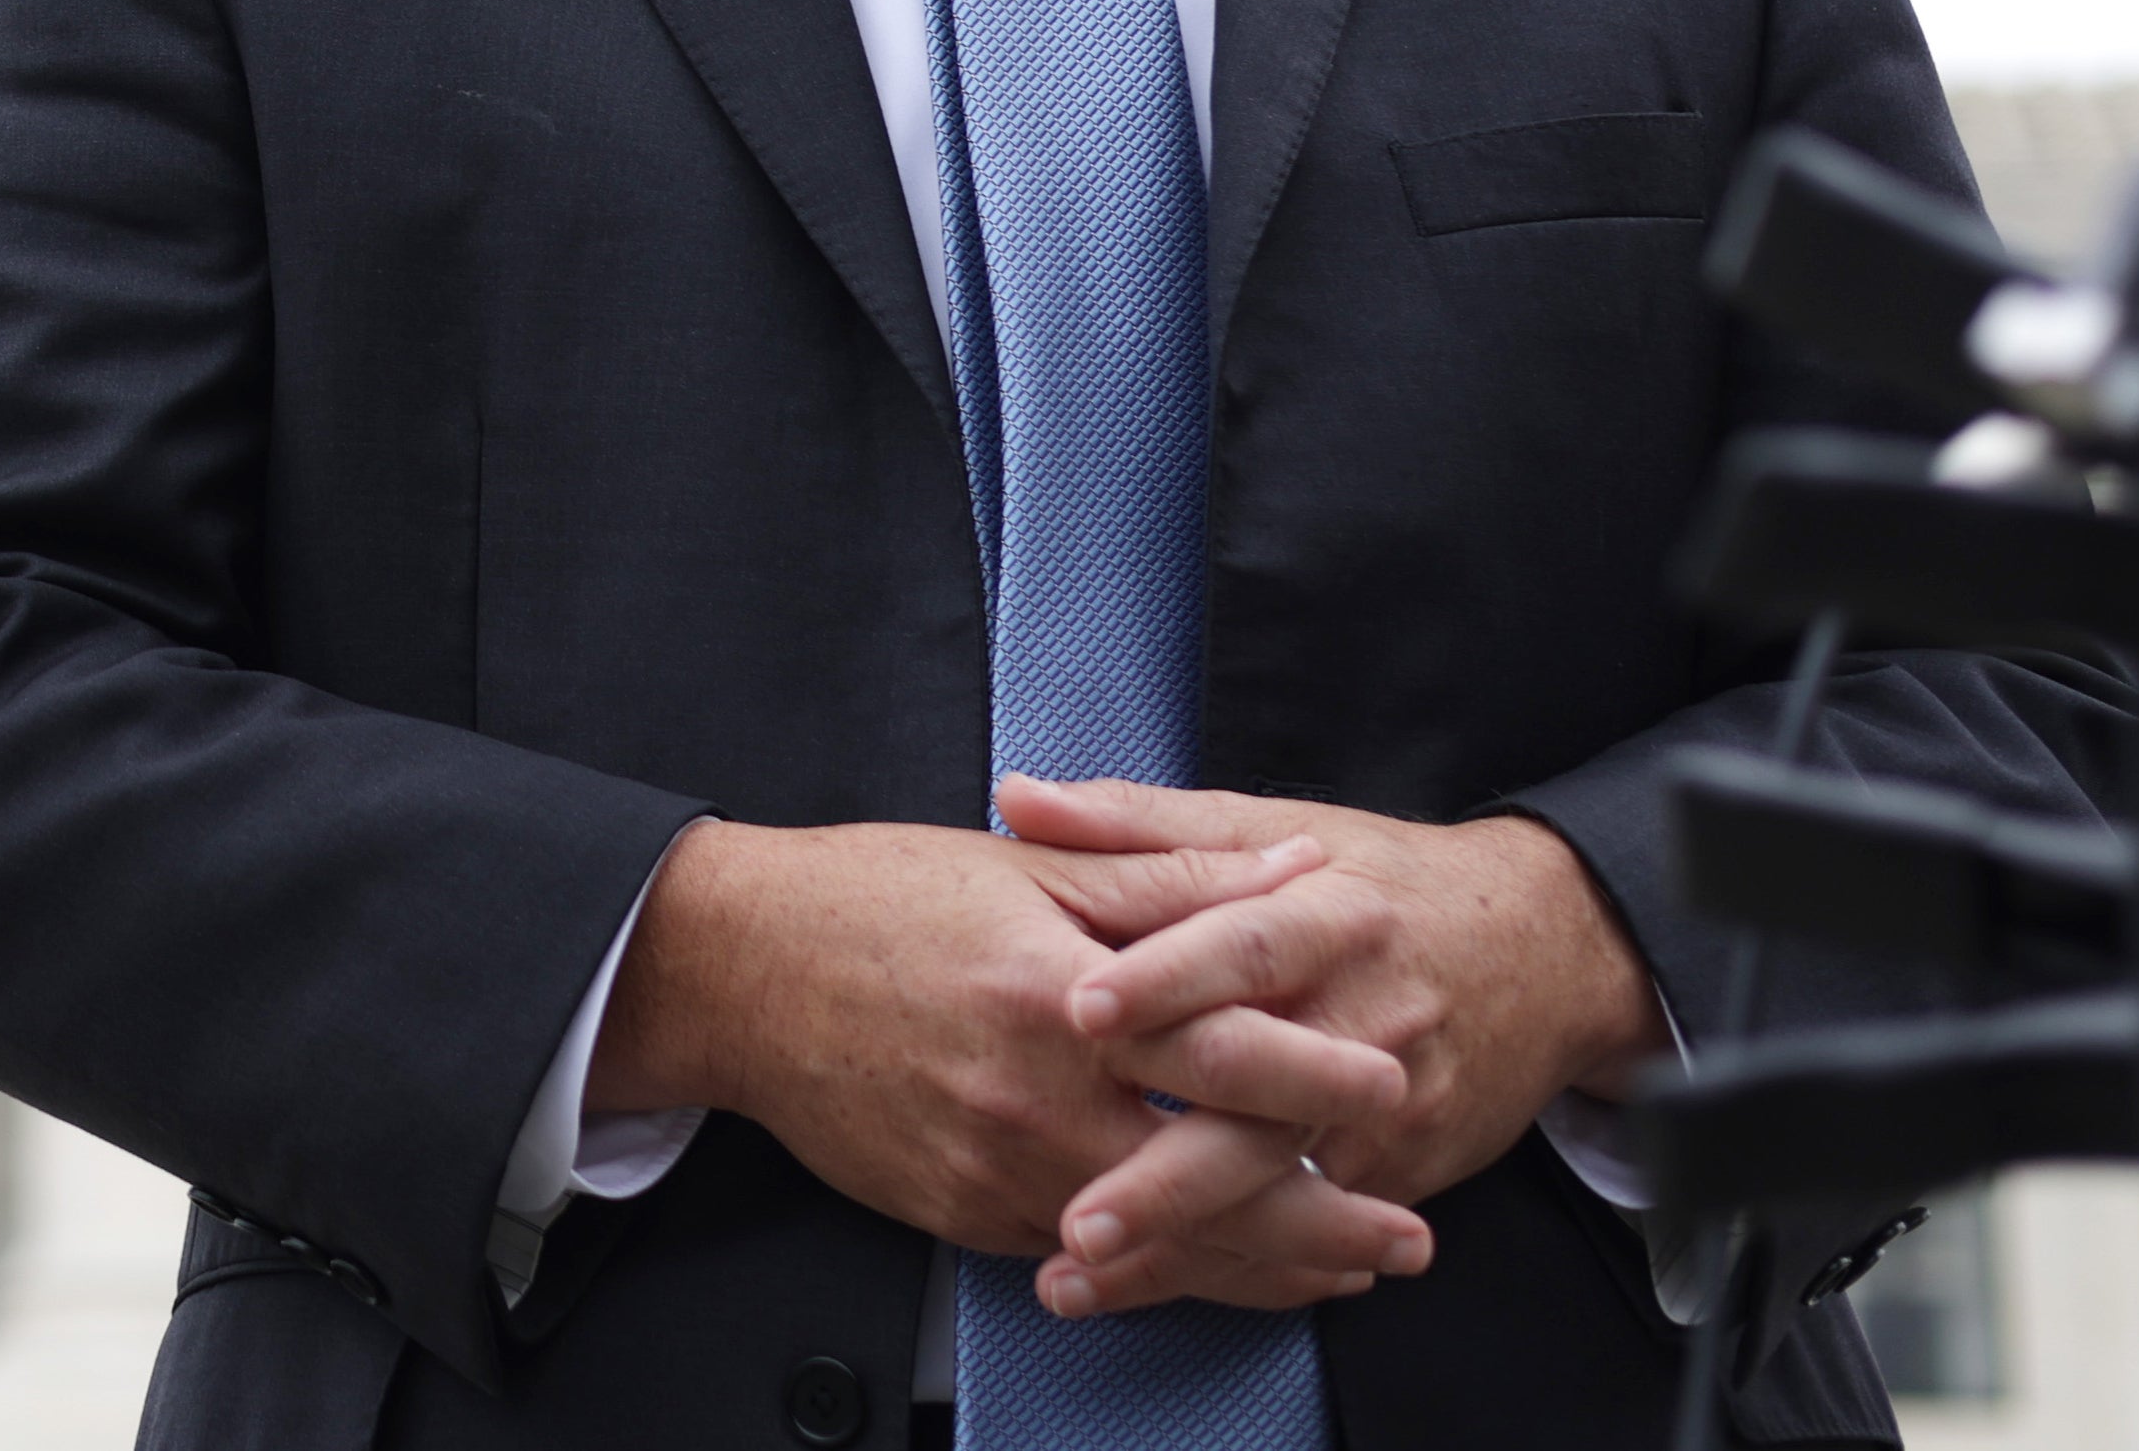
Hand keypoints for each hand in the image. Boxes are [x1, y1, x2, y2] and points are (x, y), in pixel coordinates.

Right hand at [594, 817, 1426, 1309]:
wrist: (733, 973)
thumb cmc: (872, 899)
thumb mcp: (1026, 868)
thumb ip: (1170, 876)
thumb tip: (1294, 870)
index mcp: (1054, 995)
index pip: (1214, 1048)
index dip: (1312, 1074)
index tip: (1392, 1089)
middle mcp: (1028, 1101)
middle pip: (1205, 1184)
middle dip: (1318, 1221)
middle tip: (1405, 1240)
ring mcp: (992, 1174)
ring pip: (1155, 1244)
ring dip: (1258, 1266)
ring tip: (1340, 1271)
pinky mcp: (961, 1218)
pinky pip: (1083, 1257)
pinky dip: (1163, 1269)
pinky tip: (1215, 1265)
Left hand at [1001, 776, 1669, 1317]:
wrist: (1547, 954)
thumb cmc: (1379, 885)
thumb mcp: (1275, 827)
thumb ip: (1139, 823)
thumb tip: (1017, 799)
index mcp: (1329, 916)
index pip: (1243, 946)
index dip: (1162, 977)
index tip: (1077, 1008)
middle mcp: (1364, 1019)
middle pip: (1263, 1100)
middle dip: (1168, 1167)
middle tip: (1075, 1213)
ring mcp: (1390, 1110)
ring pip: (1279, 1187)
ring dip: (1182, 1241)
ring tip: (1081, 1272)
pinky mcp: (1402, 1171)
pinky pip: (1307, 1227)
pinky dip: (1228, 1263)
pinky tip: (1144, 1287)